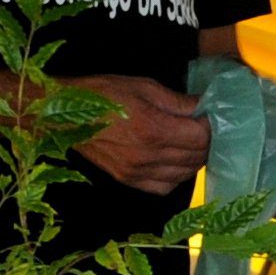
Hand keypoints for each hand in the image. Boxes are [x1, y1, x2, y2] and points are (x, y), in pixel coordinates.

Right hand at [72, 73, 213, 194]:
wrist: (64, 116)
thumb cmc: (102, 95)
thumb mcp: (143, 87)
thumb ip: (178, 102)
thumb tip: (204, 107)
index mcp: (153, 128)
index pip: (201, 136)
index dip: (211, 126)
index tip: (211, 116)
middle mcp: (148, 155)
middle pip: (196, 157)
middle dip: (206, 142)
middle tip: (203, 128)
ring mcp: (138, 172)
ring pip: (184, 175)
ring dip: (194, 160)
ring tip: (190, 143)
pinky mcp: (128, 180)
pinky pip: (164, 187)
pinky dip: (176, 176)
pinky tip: (173, 161)